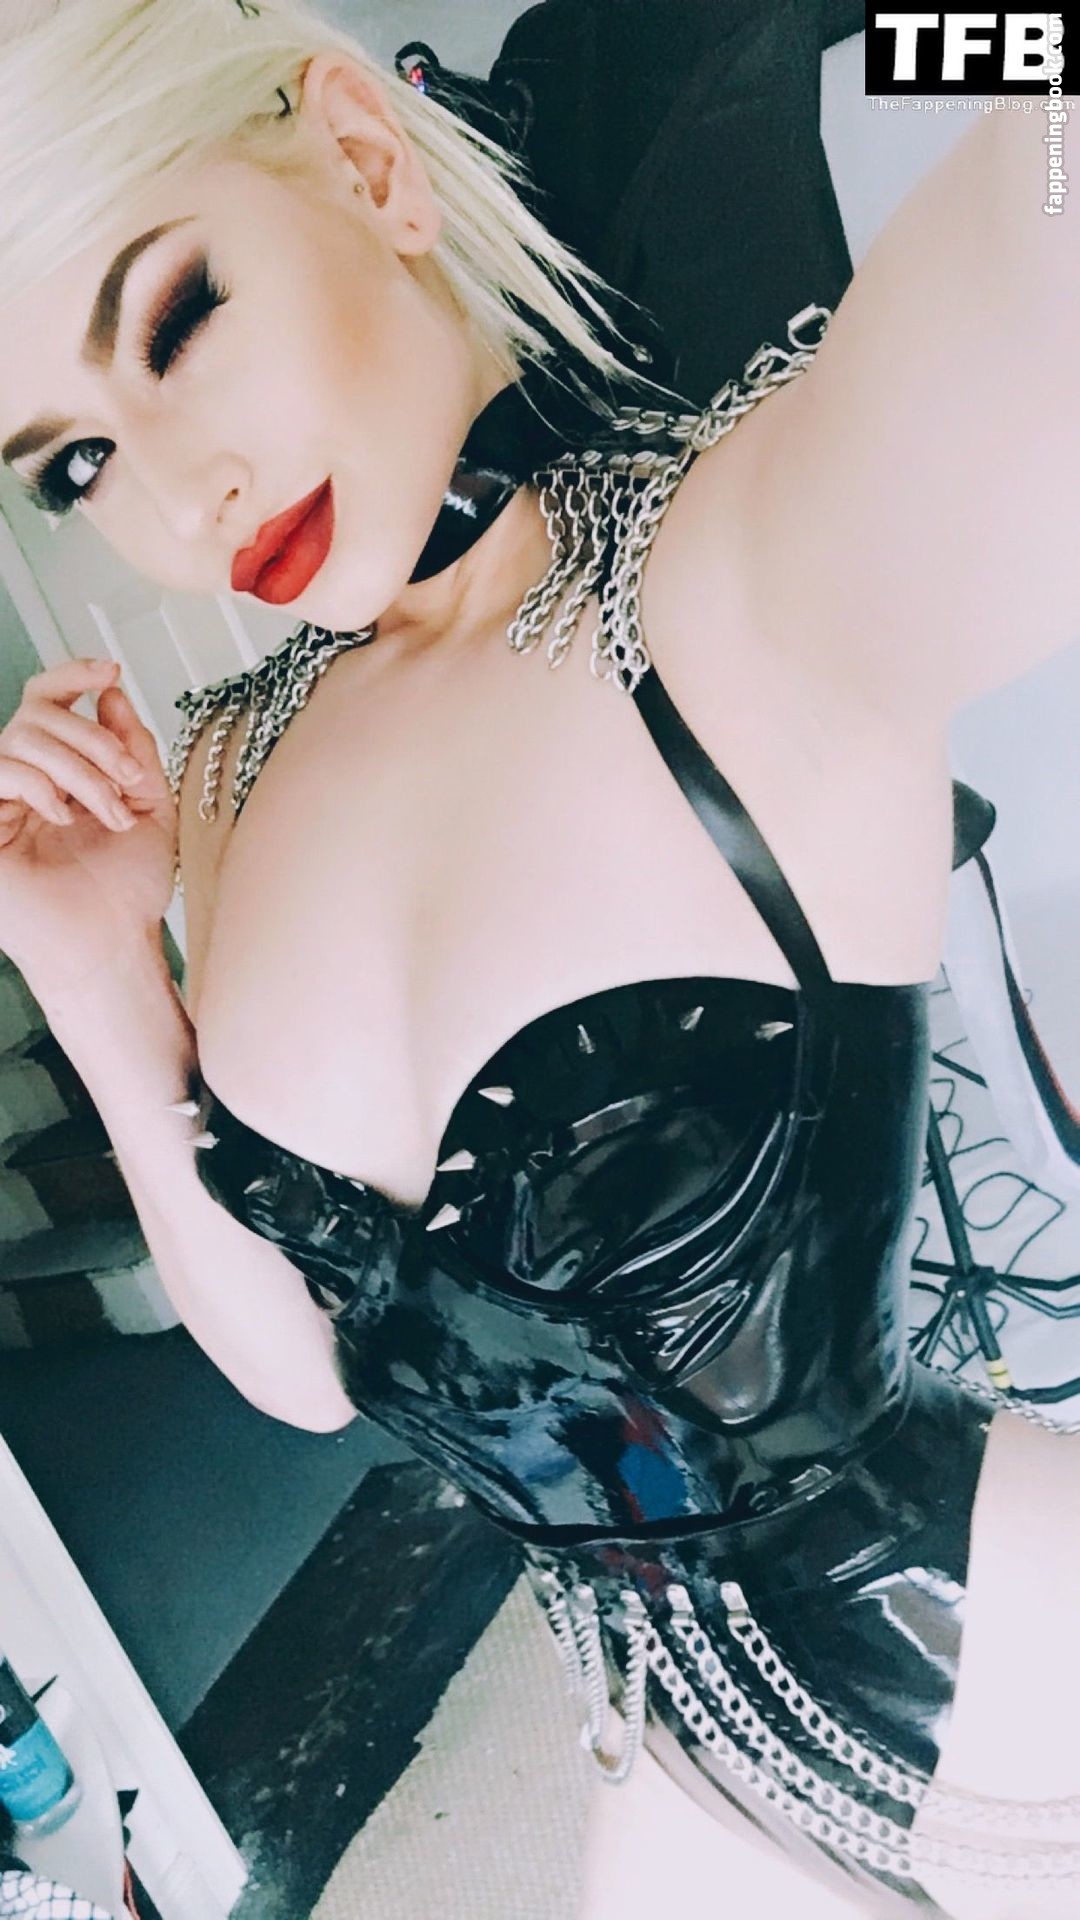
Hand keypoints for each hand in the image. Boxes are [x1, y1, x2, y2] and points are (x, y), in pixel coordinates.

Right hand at [0, 657, 176, 992]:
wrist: (113, 944)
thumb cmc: (127, 893)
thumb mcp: (148, 806)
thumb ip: (132, 748)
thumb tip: (111, 694)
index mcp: (58, 773)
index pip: (46, 704)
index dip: (71, 675)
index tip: (109, 670)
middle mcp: (24, 782)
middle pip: (37, 713)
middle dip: (92, 739)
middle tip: (128, 781)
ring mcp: (0, 802)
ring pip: (22, 737)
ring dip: (79, 768)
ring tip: (109, 812)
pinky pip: (0, 770)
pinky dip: (40, 784)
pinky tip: (64, 816)